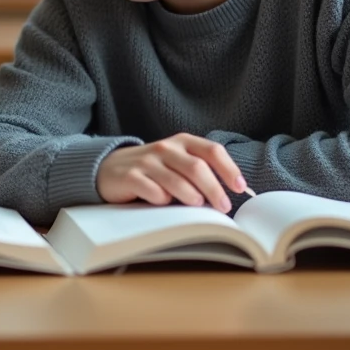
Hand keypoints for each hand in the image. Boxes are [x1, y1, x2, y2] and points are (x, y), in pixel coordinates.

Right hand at [96, 134, 247, 212]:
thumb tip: (230, 193)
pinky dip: (163, 200)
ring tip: (198, 206)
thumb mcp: (177, 161)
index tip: (240, 188)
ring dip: (192, 196)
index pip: (212, 151)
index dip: (229, 169)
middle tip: (224, 207)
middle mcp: (166, 148)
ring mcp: (147, 161)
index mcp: (182, 142)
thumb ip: (200, 171)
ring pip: (177, 181)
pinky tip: (163, 203)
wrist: (109, 168)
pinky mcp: (130, 176)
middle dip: (215, 190)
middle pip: (197, 168)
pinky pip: (153, 191)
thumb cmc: (153, 169)